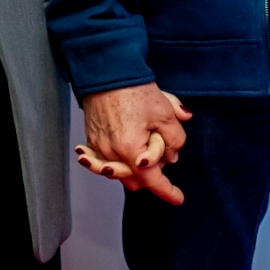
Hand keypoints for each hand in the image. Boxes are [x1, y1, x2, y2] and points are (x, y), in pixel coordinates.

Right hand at [76, 84, 191, 204]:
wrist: (106, 70)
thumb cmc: (134, 89)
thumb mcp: (164, 111)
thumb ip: (175, 138)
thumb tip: (173, 155)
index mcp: (130, 150)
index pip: (151, 180)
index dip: (167, 191)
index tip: (178, 198)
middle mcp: (111, 154)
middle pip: (134, 180)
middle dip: (150, 172)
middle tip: (159, 147)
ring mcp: (98, 147)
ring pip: (120, 171)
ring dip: (134, 164)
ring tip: (144, 137)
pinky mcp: (91, 139)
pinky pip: (106, 159)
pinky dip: (119, 156)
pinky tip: (126, 141)